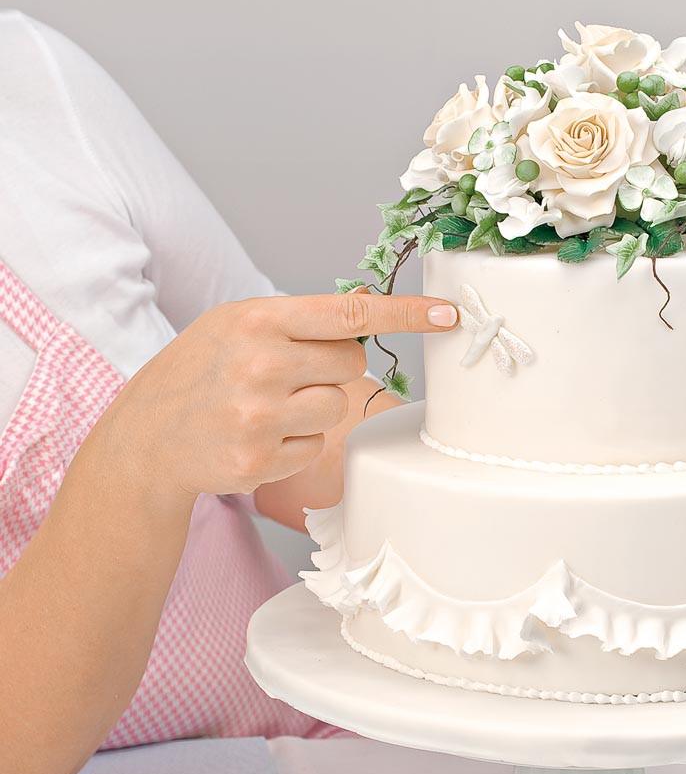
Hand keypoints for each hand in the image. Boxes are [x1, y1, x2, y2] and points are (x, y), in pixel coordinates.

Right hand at [101, 293, 456, 497]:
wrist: (147, 437)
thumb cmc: (199, 371)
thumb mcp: (235, 324)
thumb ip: (297, 320)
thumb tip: (368, 313)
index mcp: (257, 320)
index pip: (349, 313)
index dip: (406, 313)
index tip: (450, 313)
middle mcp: (260, 365)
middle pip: (352, 364)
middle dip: (332, 369)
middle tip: (290, 374)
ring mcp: (261, 416)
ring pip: (338, 407)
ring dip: (315, 408)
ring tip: (268, 406)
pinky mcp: (262, 460)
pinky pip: (316, 446)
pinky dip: (297, 443)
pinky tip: (259, 435)